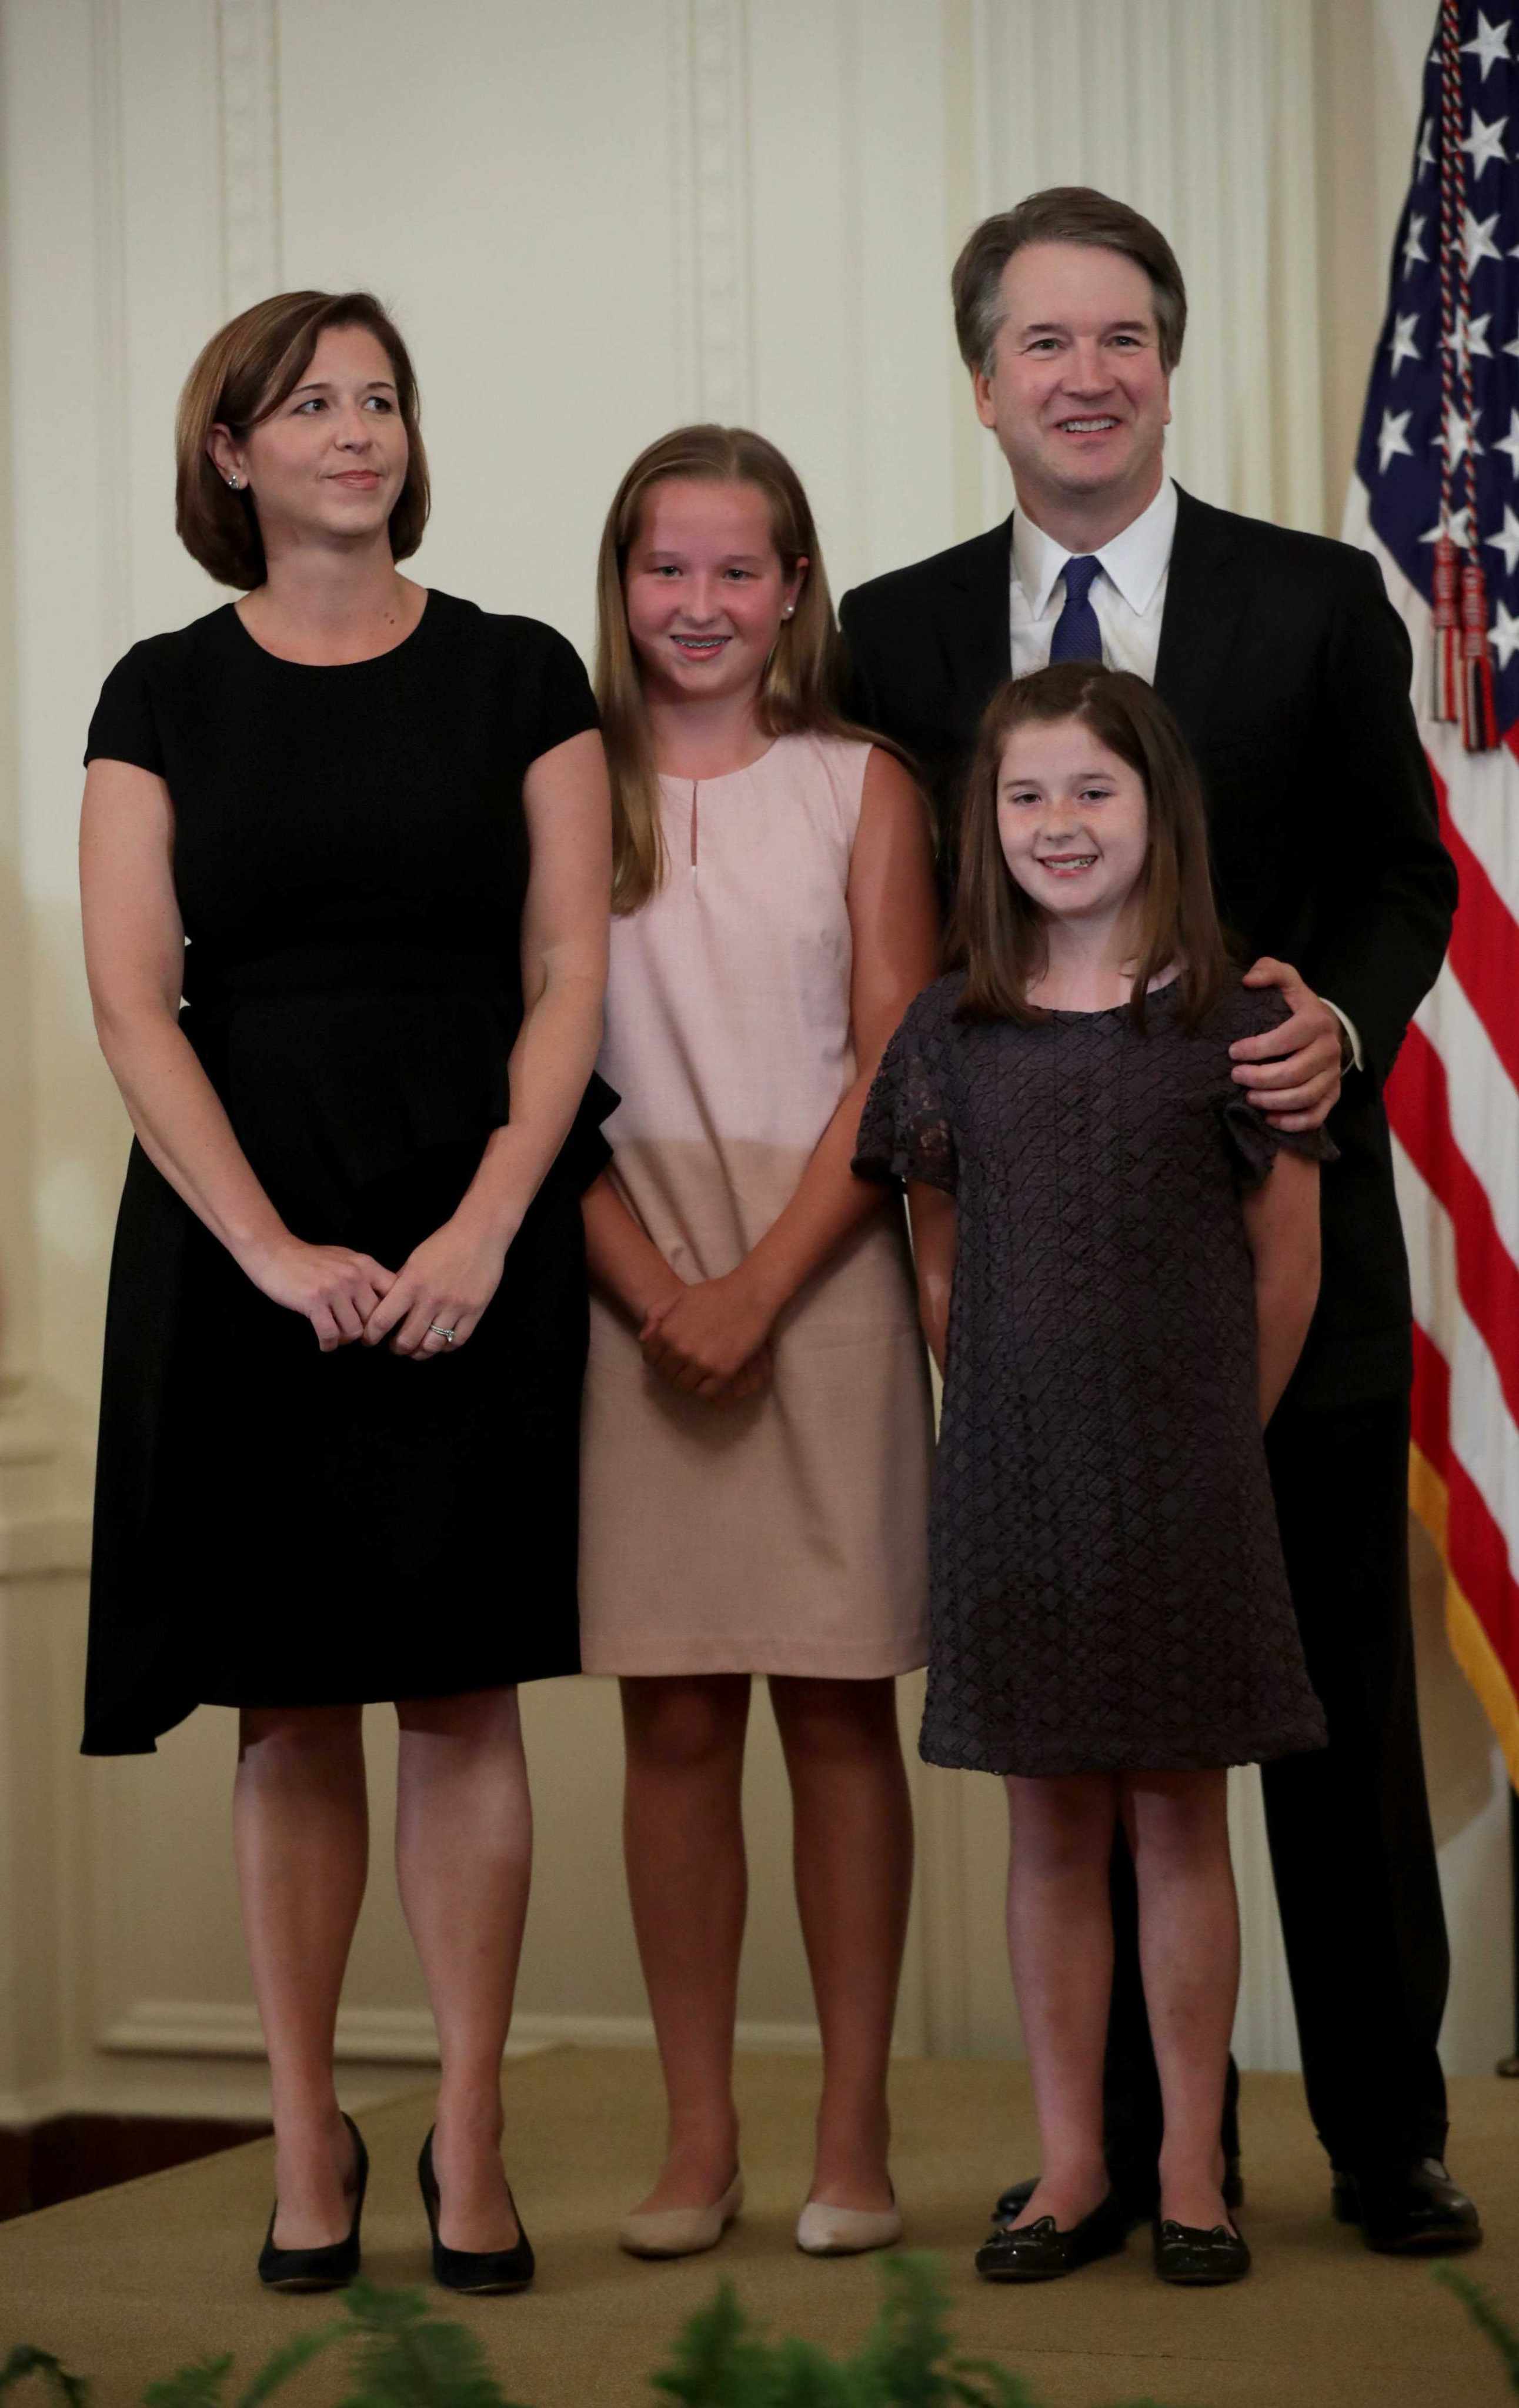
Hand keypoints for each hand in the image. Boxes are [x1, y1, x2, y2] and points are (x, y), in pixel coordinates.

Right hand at [242, 1234, 394, 1352]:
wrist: (275, 1253)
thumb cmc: (312, 1261)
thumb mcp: (347, 1260)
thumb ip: (367, 1277)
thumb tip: (389, 1303)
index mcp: (366, 1265)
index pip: (395, 1294)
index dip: (391, 1315)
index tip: (379, 1325)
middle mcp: (354, 1276)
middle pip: (375, 1318)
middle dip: (365, 1332)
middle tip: (353, 1334)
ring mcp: (334, 1288)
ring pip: (354, 1330)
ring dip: (345, 1339)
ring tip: (336, 1335)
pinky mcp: (314, 1301)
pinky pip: (330, 1334)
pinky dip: (328, 1344)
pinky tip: (324, 1343)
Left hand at [361, 1209, 509, 1358]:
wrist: (479, 1234)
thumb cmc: (443, 1244)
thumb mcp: (414, 1261)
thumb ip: (400, 1285)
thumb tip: (385, 1308)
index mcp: (411, 1284)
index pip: (383, 1320)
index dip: (372, 1335)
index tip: (369, 1339)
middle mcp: (431, 1298)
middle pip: (407, 1340)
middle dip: (397, 1348)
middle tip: (395, 1346)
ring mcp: (455, 1307)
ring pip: (432, 1346)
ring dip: (420, 1352)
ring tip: (417, 1348)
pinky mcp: (475, 1311)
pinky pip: (457, 1341)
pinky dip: (445, 1347)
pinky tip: (439, 1342)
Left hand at [639, 1266, 778, 1400]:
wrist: (750, 1294)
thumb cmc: (715, 1292)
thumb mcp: (679, 1296)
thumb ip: (656, 1315)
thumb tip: (643, 1339)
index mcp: (667, 1332)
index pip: (651, 1359)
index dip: (659, 1359)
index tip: (671, 1357)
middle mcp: (680, 1350)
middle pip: (666, 1375)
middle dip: (673, 1371)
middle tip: (686, 1365)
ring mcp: (701, 1362)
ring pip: (683, 1386)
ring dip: (689, 1381)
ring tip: (698, 1372)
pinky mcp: (723, 1371)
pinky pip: (705, 1393)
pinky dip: (705, 1389)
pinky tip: (711, 1378)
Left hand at [1232, 959, 1342, 1131]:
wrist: (1326, 1027)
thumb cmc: (1296, 1006)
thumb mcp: (1286, 980)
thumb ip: (1269, 971)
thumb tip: (1249, 980)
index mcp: (1316, 1021)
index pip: (1286, 1039)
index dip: (1257, 1048)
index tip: (1233, 1052)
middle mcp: (1329, 1049)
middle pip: (1294, 1073)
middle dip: (1260, 1078)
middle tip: (1236, 1076)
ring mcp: (1333, 1075)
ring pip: (1304, 1097)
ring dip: (1273, 1101)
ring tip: (1249, 1097)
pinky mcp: (1333, 1095)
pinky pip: (1317, 1116)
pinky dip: (1293, 1122)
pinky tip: (1269, 1118)